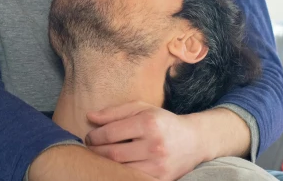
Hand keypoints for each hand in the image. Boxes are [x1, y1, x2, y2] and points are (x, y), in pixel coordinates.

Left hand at [84, 101, 206, 180]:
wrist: (194, 140)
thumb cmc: (162, 121)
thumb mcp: (142, 108)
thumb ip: (115, 112)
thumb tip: (89, 117)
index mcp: (148, 123)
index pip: (110, 133)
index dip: (94, 136)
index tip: (89, 137)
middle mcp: (154, 145)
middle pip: (113, 154)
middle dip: (96, 151)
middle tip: (91, 148)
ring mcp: (158, 165)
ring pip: (121, 169)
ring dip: (106, 164)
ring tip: (101, 157)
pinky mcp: (161, 179)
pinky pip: (133, 178)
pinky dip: (121, 173)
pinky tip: (117, 167)